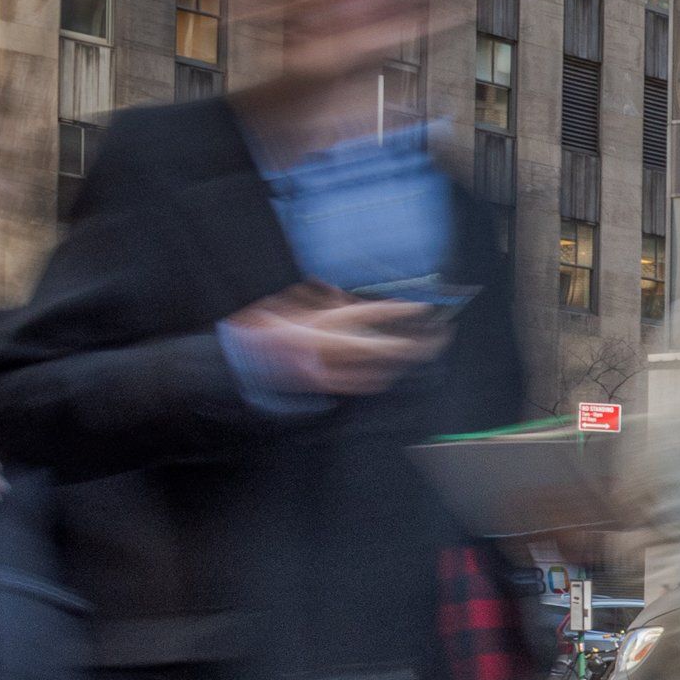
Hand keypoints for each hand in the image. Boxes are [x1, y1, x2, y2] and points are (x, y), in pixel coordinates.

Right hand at [227, 283, 446, 396]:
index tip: (423, 306)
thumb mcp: (286, 303)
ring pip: (380, 371)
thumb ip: (319, 300)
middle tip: (443, 335)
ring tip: (428, 349)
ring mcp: (328, 374)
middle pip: (385, 350)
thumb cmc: (256, 329)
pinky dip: (384, 375)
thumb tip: (340, 292)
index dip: (399, 311)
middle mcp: (327, 352)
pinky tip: (395, 369)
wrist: (236, 362)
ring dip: (406, 361)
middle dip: (419, 344)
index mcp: (318, 325)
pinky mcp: (326, 388)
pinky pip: (364, 385)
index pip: (368, 316)